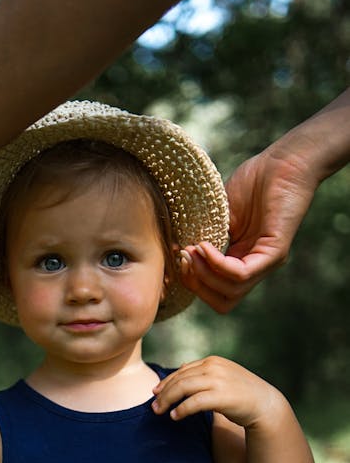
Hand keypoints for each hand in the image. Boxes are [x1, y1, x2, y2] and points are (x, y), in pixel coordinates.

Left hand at [151, 355, 282, 427]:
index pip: (183, 370)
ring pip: (183, 388)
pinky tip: (175, 417)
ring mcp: (217, 380)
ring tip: (159, 412)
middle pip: (180, 379)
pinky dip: (181, 409)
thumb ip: (204, 373)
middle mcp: (213, 367)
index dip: (167, 381)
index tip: (156, 392)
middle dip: (164, 393)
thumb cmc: (242, 393)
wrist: (265, 404)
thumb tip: (182, 369)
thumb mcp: (222, 377)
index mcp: (213, 361)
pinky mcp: (221, 396)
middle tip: (154, 406)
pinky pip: (194, 402)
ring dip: (168, 400)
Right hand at [178, 141, 317, 312]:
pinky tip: (205, 246)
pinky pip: (241, 274)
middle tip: (184, 257)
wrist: (283, 161)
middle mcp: (256, 267)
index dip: (193, 281)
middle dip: (197, 285)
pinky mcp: (275, 253)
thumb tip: (181, 256)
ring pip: (231, 292)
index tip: (179, 256)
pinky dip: (218, 264)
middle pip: (223, 301)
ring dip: (204, 275)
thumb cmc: (254, 182)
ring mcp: (267, 263)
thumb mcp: (220, 216)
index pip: (216, 292)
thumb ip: (206, 237)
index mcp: (242, 260)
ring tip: (192, 250)